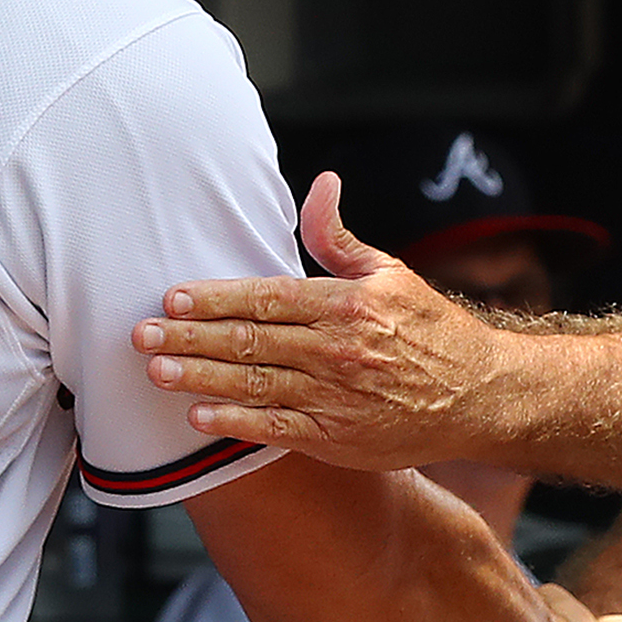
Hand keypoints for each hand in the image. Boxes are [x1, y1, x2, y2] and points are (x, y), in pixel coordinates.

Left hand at [134, 173, 511, 468]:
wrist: (481, 395)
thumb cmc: (431, 330)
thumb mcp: (391, 273)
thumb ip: (341, 237)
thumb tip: (320, 183)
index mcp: (345, 303)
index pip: (266, 296)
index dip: (215, 296)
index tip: (173, 295)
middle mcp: (337, 349)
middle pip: (249, 340)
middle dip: (190, 336)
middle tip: (141, 334)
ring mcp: (336, 396)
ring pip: (255, 383)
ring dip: (200, 377)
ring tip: (156, 371)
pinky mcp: (338, 438)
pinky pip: (277, 429)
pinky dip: (236, 424)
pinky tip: (200, 418)